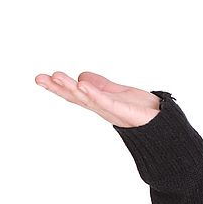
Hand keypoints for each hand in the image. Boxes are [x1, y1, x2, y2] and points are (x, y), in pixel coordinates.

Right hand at [35, 70, 160, 127]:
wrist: (164, 126)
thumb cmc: (142, 111)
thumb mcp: (118, 93)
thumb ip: (101, 85)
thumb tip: (81, 77)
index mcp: (100, 103)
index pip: (75, 93)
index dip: (59, 86)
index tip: (41, 78)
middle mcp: (103, 108)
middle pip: (76, 97)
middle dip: (57, 88)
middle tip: (39, 78)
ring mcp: (112, 111)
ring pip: (87, 99)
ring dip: (71, 89)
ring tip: (56, 78)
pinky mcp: (124, 113)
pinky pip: (106, 102)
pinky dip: (94, 94)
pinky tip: (82, 85)